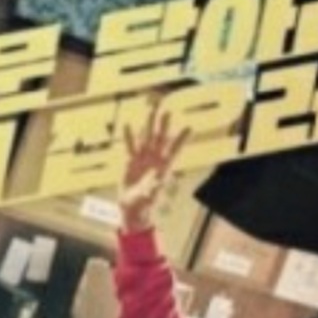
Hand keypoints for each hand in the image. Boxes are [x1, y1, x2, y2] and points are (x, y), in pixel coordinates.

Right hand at [119, 104, 188, 231]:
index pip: (174, 150)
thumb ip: (154, 187)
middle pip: (160, 139)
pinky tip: (128, 125)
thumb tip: (159, 180)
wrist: (132, 208)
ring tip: (150, 110)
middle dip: (164, 125)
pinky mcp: (131, 161)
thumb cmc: (144, 205)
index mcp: (163, 168)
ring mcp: (143, 159)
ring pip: (146, 138)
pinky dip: (129, 136)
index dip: (181, 139)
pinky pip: (130, 146)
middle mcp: (154, 160)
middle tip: (167, 111)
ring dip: (148, 125)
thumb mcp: (150, 196)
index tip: (190, 127)